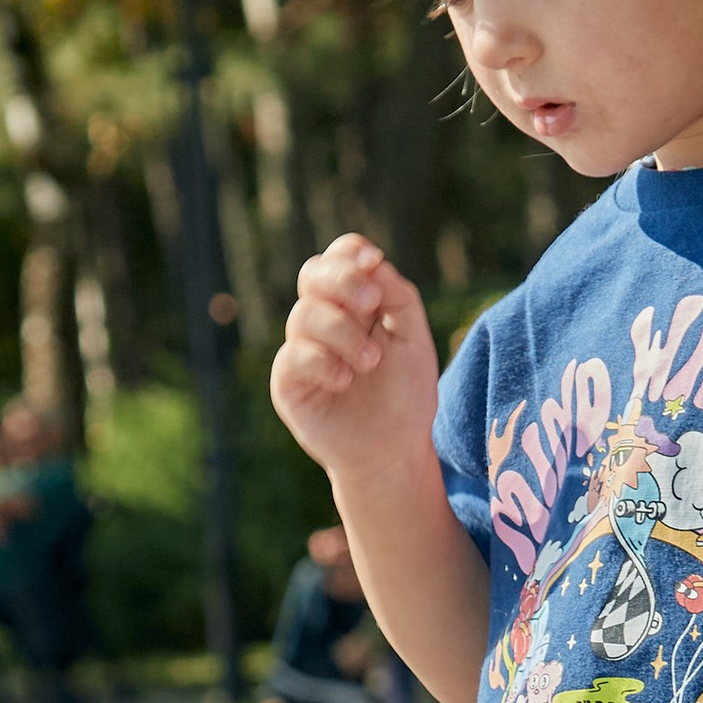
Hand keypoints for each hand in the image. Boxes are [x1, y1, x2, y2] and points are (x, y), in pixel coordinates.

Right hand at [270, 234, 438, 477]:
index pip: (339, 259)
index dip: (349, 252)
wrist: (394, 450)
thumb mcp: (414, 339)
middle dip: (343, 280)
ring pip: (305, 314)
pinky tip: (346, 381)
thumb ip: (398, 297)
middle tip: (371, 303)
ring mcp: (303, 349)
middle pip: (313, 274)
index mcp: (355, 304)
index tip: (372, 260)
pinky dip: (323, 361)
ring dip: (344, 333)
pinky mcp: (288, 382)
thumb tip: (373, 261)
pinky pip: (294, 356)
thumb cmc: (405, 394)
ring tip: (371, 361)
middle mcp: (324, 320)